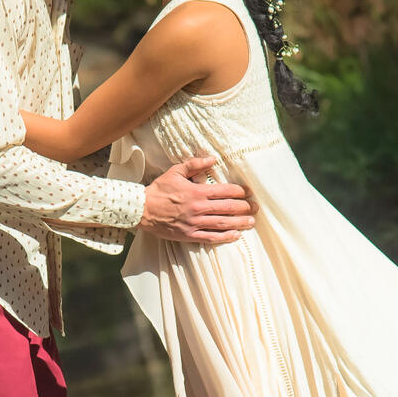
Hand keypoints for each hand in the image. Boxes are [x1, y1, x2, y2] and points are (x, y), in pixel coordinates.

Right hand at [140, 155, 255, 244]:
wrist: (142, 210)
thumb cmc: (159, 190)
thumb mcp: (176, 172)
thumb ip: (195, 164)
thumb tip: (213, 159)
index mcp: (197, 191)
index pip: (225, 191)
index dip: (240, 192)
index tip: (248, 193)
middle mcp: (198, 208)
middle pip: (228, 208)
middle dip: (245, 208)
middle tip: (255, 208)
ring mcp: (194, 223)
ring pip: (223, 223)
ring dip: (240, 223)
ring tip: (251, 222)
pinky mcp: (189, 235)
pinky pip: (211, 237)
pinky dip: (225, 237)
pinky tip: (236, 236)